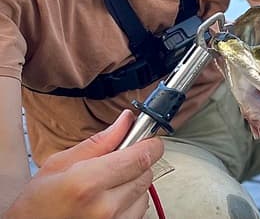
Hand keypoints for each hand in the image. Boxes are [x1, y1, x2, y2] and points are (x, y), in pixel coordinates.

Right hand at [5, 110, 163, 218]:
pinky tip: (109, 201)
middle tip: (117, 162)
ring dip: (133, 184)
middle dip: (137, 162)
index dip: (150, 143)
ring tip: (107, 186)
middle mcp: (104, 207)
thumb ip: (99, 142)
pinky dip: (130, 202)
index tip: (147, 138)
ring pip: (145, 192)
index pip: (141, 156)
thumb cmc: (37, 205)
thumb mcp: (59, 165)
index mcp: (87, 183)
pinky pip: (139, 211)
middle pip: (146, 172)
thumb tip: (126, 121)